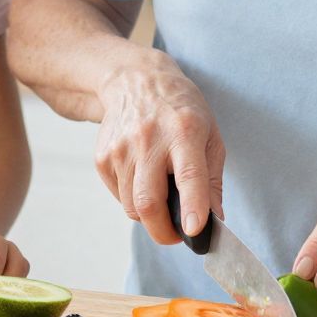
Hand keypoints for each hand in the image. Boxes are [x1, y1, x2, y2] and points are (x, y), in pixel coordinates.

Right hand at [96, 53, 225, 245]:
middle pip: (148, 202)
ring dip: (149, 215)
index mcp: (185, 132)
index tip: (194, 230)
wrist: (136, 81)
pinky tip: (143, 177)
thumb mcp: (210, 136)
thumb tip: (214, 222)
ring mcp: (121, 149)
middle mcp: (149, 140)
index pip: (189, 175)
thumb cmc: (181, 112)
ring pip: (132, 207)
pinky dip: (133, 199)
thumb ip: (212, 181)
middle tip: (176, 235)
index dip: (192, 206)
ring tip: (161, 194)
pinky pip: (119, 197)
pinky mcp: (102, 157)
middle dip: (163, 232)